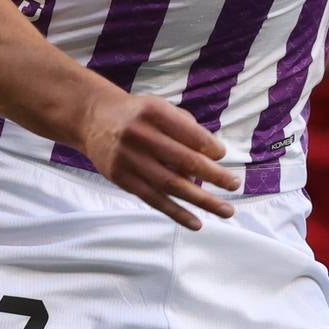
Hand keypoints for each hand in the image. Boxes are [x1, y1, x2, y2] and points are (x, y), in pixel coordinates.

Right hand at [78, 89, 239, 229]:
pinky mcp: (123, 180)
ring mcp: (130, 160)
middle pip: (184, 160)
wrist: (93, 119)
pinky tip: (197, 222)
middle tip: (234, 184)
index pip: (190, 133)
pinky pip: (154, 200)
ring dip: (203, 200)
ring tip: (226, 210)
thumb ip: (185, 125)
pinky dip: (177, 213)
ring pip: (172, 185)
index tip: (221, 155)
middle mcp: (141, 135)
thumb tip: (213, 155)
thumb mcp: (158, 106)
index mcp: (153, 112)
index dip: (209, 146)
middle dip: (214, 175)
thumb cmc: (136, 114)